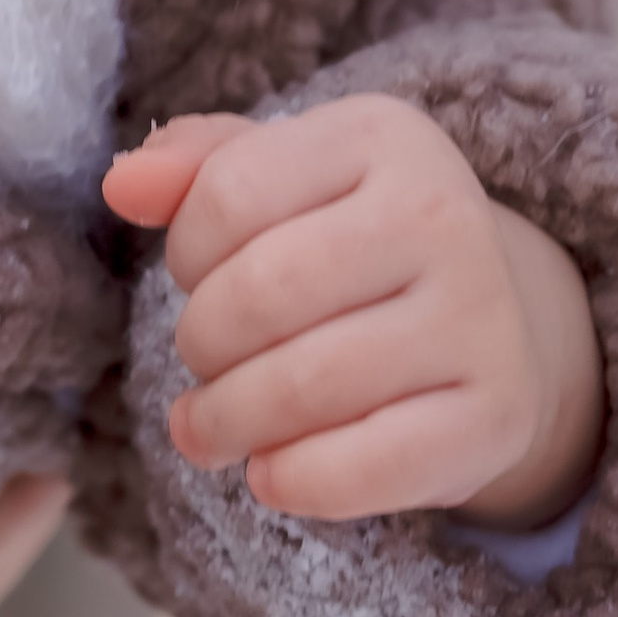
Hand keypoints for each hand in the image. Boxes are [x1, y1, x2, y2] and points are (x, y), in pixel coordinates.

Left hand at [102, 97, 603, 528]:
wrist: (496, 320)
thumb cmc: (353, 239)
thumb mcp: (286, 175)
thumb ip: (192, 167)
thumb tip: (121, 184)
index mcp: (382, 136)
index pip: (230, 194)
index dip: (186, 253)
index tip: (197, 278)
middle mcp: (442, 214)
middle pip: (261, 293)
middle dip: (201, 343)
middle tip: (202, 363)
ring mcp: (479, 318)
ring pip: (303, 386)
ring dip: (227, 421)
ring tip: (207, 427)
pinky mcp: (495, 416)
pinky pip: (366, 467)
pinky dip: (294, 480)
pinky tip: (267, 474)